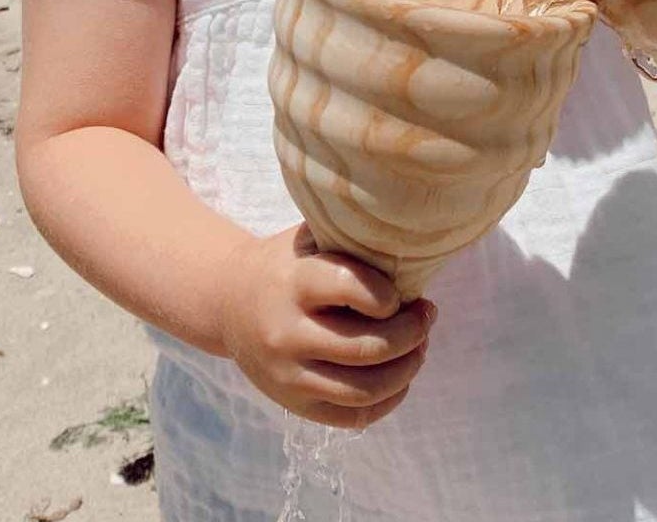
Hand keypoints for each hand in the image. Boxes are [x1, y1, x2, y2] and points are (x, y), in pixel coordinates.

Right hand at [216, 223, 436, 429]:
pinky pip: (353, 417)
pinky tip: (402, 375)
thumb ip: (352, 242)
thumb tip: (412, 249)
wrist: (229, 301)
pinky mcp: (294, 405)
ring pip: (363, 390)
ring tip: (420, 346)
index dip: (387, 294)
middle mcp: (286, 334)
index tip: (403, 292)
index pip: (347, 288)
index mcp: (292, 283)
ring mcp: (287, 377)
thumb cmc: (287, 263)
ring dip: (406, 369)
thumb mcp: (310, 239)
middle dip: (410, 334)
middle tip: (426, 316)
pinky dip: (389, 400)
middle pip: (365, 347)